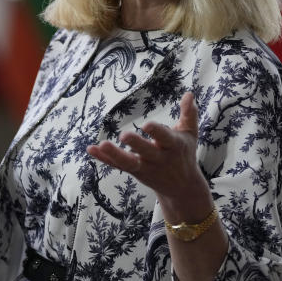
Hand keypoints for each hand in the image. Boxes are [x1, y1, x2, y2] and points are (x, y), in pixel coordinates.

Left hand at [86, 92, 211, 217]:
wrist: (183, 187)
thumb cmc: (184, 154)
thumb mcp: (190, 134)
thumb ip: (189, 114)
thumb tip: (189, 94)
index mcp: (173, 146)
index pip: (165, 138)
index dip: (156, 132)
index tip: (146, 124)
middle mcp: (159, 158)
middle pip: (146, 152)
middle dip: (136, 144)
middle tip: (124, 135)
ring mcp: (145, 167)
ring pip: (128, 163)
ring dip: (114, 155)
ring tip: (102, 144)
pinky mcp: (134, 172)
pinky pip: (117, 165)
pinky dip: (104, 159)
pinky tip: (91, 149)